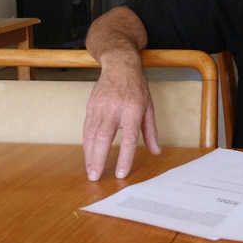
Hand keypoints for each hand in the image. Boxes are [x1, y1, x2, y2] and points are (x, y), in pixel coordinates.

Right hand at [82, 62, 158, 180]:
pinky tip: (88, 155)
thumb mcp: (149, 108)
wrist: (120, 66)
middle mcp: (115, 108)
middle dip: (99, 159)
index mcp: (133, 109)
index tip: (120, 172)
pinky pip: (86, 128)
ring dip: (90, 155)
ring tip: (91, 171)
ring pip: (92, 135)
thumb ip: (151, 132)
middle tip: (96, 177)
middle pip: (104, 138)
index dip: (124, 157)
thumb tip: (155, 152)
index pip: (128, 138)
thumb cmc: (137, 89)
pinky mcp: (90, 106)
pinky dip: (86, 144)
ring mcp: (100, 106)